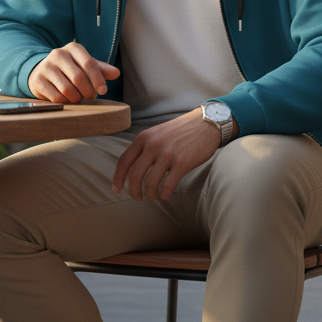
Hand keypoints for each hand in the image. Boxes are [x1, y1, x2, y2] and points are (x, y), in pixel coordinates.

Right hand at [28, 42, 119, 102]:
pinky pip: (56, 96)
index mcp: (73, 48)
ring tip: (78, 98)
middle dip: (88, 91)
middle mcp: (58, 54)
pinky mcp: (38, 80)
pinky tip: (66, 99)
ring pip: (67, 89)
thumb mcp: (85, 65)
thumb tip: (116, 73)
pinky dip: (65, 101)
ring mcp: (46, 66)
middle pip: (79, 78)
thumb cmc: (70, 69)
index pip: (89, 63)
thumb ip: (101, 69)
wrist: (42, 71)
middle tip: (90, 96)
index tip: (103, 91)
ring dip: (76, 98)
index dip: (98, 79)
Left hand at [112, 108, 234, 200]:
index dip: (117, 178)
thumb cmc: (181, 131)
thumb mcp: (157, 133)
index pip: (124, 161)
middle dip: (133, 191)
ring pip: (150, 183)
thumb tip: (133, 169)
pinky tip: (165, 194)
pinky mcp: (182, 163)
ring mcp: (168, 154)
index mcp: (144, 137)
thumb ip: (145, 147)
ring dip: (150, 194)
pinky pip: (168, 185)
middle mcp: (153, 145)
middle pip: (134, 175)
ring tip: (153, 196)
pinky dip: (164, 194)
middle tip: (137, 198)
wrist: (206, 123)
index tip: (116, 190)